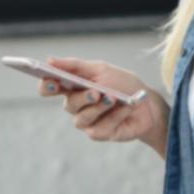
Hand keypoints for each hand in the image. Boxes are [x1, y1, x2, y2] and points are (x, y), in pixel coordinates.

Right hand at [39, 57, 168, 156]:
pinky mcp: (99, 134)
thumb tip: (49, 60)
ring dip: (99, 108)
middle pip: (68, 105)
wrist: (147, 103)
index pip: (49, 88)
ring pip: (82, 119)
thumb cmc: (122, 84)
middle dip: (82, 98)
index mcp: (72, 87)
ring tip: (114, 99)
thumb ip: (75, 66)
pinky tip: (126, 108)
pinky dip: (115, 116)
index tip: (52, 81)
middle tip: (96, 92)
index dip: (46, 86)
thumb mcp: (100, 69)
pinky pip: (99, 128)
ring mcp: (87, 121)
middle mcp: (76, 106)